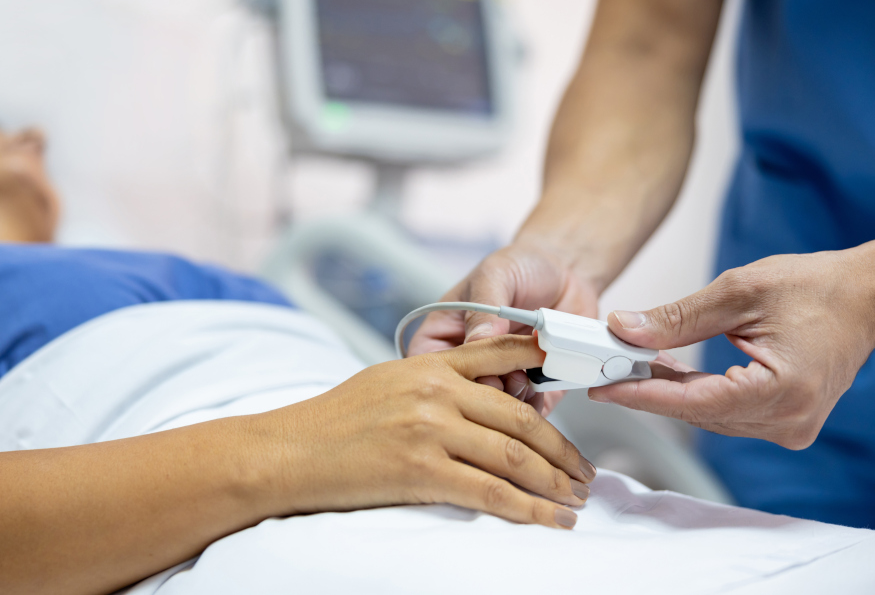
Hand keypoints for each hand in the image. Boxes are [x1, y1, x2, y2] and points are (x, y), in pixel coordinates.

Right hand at [266, 336, 596, 528]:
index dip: (547, 372)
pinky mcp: (420, 469)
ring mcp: (428, 428)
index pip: (502, 354)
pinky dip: (527, 508)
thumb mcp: (386, 381)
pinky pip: (489, 490)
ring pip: (513, 455)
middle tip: (585, 473)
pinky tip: (548, 519)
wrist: (289, 451)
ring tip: (576, 500)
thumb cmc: (331, 421)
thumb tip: (477, 397)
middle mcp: (435, 391)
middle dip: (562, 450)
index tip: (578, 392)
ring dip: (554, 482)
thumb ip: (433, 382)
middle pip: (521, 417)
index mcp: (429, 364)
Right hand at [407, 243, 599, 415]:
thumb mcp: (494, 275)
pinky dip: (537, 399)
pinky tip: (544, 374)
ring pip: (494, 413)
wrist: (567, 271)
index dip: (446, 379)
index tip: (474, 370)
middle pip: (461, 399)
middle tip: (509, 371)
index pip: (426, 369)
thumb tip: (478, 340)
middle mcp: (466, 366)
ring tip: (530, 368)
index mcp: (442, 337)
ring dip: (515, 396)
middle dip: (488, 389)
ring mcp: (498, 381)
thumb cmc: (519, 267)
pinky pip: (528, 412)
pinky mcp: (531, 391)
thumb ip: (485, 306)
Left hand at [591, 240, 874, 448]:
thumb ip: (678, 318)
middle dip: (648, 388)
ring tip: (632, 363)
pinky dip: (696, 393)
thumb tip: (626, 330)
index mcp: (782, 392)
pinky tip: (669, 371)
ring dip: (670, 391)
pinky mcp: (785, 421)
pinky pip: (726, 412)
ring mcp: (789, 427)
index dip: (641, 395)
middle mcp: (788, 421)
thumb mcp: (739, 291)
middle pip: (697, 413)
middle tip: (607, 366)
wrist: (865, 296)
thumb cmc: (818, 288)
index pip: (693, 404)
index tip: (601, 388)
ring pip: (708, 416)